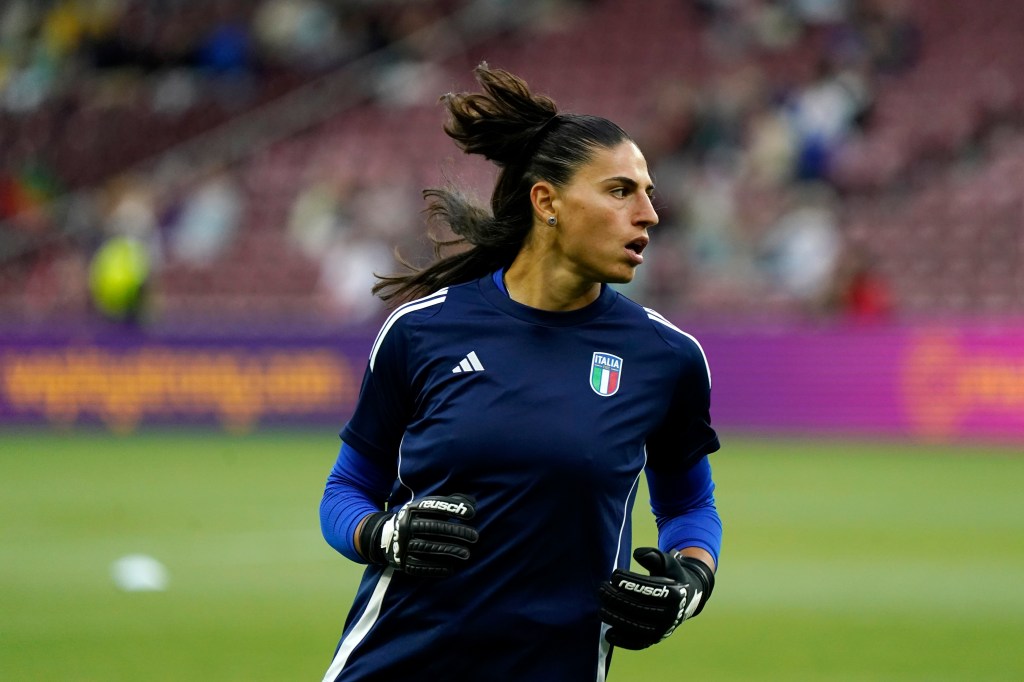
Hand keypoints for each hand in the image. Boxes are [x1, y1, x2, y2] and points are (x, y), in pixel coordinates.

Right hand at [359, 494, 478, 576]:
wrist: (383, 538)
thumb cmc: (416, 520)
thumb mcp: (426, 508)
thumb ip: (448, 504)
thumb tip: (472, 502)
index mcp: (412, 508)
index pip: (434, 506)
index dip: (452, 508)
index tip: (471, 513)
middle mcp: (406, 525)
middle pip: (433, 527)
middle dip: (456, 532)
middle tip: (474, 536)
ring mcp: (402, 544)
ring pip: (428, 547)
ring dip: (449, 551)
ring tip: (466, 554)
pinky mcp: (402, 561)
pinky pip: (420, 566)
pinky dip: (436, 568)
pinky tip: (451, 568)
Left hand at [598, 547, 714, 649]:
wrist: (684, 599)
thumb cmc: (670, 576)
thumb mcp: (666, 562)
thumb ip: (654, 556)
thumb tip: (638, 553)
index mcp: (675, 593)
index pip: (651, 590)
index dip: (631, 583)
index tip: (614, 576)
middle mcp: (671, 614)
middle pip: (640, 609)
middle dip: (617, 599)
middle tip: (601, 589)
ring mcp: (663, 629)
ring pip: (637, 627)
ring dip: (616, 619)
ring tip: (601, 609)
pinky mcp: (655, 639)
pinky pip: (638, 643)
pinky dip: (623, 641)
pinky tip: (608, 634)